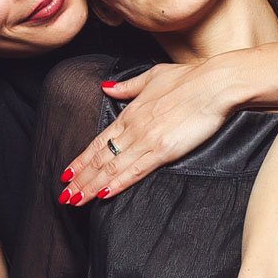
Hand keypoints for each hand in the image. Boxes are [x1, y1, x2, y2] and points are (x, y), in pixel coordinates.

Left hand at [59, 61, 234, 206]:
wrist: (215, 83)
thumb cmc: (190, 78)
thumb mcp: (152, 76)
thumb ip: (127, 86)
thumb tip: (106, 87)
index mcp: (130, 113)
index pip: (98, 142)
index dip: (81, 160)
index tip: (66, 173)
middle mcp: (132, 128)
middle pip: (99, 159)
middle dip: (80, 180)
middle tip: (62, 196)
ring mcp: (146, 140)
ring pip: (112, 168)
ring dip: (91, 186)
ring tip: (75, 201)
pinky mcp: (163, 150)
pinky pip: (135, 171)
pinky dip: (117, 183)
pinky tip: (104, 194)